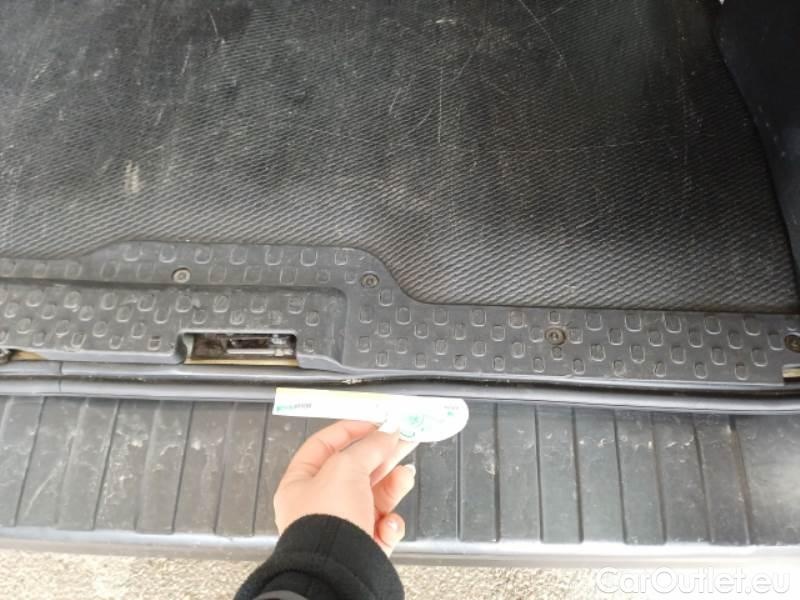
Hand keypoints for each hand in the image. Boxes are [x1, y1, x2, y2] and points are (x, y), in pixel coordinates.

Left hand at [274, 420, 417, 554]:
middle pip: (355, 469)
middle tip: (403, 440)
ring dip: (393, 484)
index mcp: (301, 483)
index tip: (376, 422)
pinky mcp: (362, 546)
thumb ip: (370, 446)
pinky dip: (391, 522)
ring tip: (405, 476)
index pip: (325, 445)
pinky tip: (389, 523)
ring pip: (374, 496)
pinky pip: (382, 525)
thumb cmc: (327, 521)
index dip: (351, 430)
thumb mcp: (347, 467)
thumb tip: (388, 432)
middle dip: (381, 455)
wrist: (338, 571)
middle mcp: (318, 504)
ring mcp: (341, 526)